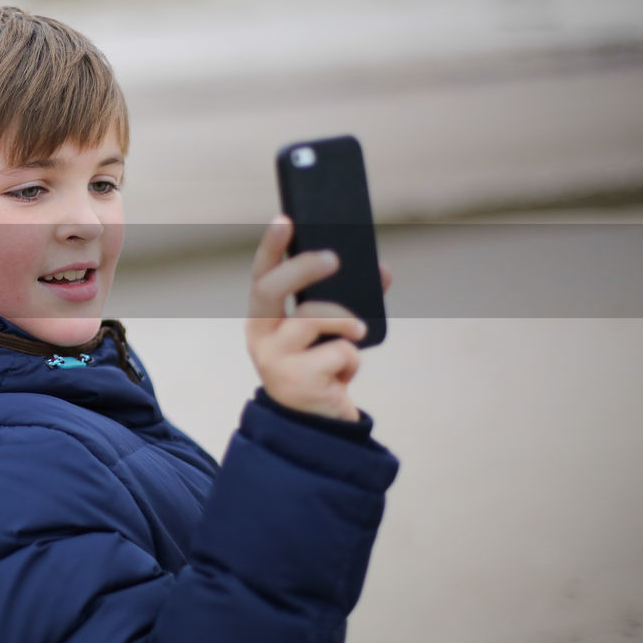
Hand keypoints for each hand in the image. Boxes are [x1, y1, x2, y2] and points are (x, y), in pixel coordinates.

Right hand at [245, 215, 391, 421]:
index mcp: (263, 319)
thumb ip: (348, 300)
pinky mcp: (297, 382)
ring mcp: (274, 360)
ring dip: (345, 322)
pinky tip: (343, 374)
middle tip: (335, 258)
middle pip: (272, 289)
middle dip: (303, 267)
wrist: (316, 425)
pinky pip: (337, 352)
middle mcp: (259, 337)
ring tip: (358, 333)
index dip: (271, 246)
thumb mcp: (327, 332)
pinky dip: (351, 359)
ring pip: (312, 318)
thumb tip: (383, 271)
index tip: (285, 218)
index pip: (261, 274)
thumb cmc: (319, 368)